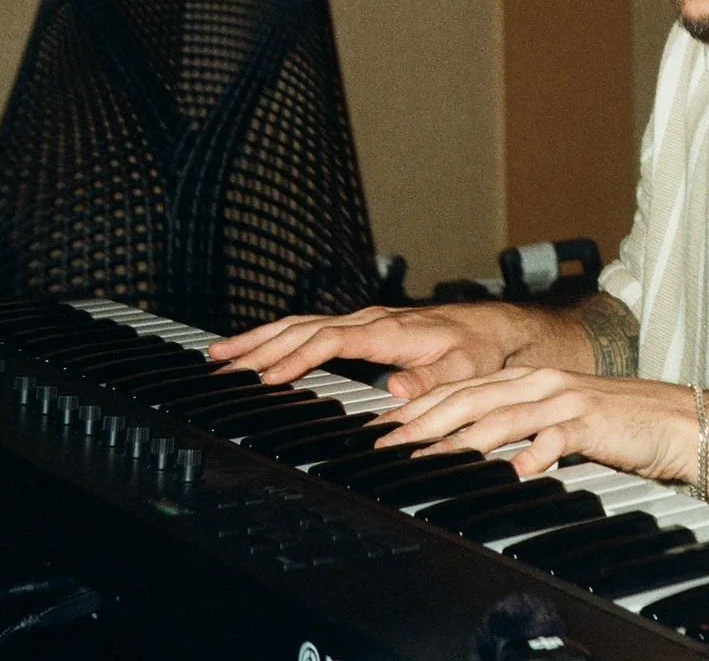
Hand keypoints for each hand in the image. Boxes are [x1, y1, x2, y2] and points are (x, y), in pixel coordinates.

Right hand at [206, 303, 524, 398]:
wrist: (488, 329)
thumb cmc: (476, 350)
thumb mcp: (465, 369)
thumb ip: (432, 379)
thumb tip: (398, 387)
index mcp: (388, 330)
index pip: (332, 340)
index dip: (298, 357)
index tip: (269, 377)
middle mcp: (368, 321)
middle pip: (303, 328)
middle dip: (260, 346)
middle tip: (221, 365)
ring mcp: (360, 322)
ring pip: (299, 325)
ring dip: (259, 339)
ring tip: (220, 354)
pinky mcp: (357, 328)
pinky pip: (308, 329)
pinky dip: (276, 337)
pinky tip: (254, 350)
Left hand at [374, 367, 699, 482]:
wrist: (672, 421)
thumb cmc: (611, 426)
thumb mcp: (553, 420)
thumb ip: (513, 427)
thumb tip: (466, 446)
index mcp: (526, 379)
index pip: (460, 390)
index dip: (418, 407)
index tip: (383, 427)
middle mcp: (538, 383)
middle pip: (470, 399)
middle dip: (423, 421)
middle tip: (387, 443)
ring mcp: (564, 401)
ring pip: (503, 417)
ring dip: (462, 439)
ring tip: (428, 457)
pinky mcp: (590, 423)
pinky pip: (556, 439)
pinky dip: (533, 454)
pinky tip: (514, 471)